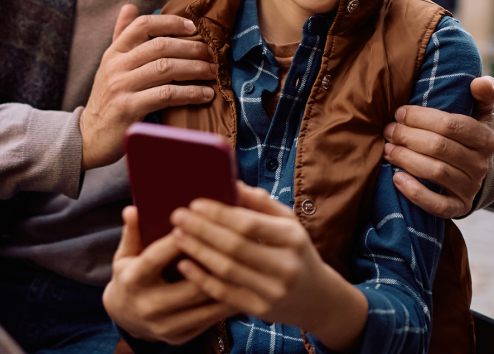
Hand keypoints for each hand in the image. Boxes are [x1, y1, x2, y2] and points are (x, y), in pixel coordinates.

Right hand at [80, 4, 215, 169]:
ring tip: (213, 72)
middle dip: (192, 48)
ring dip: (196, 68)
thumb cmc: (108, 98)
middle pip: (160, 46)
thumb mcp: (111, 64)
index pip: (143, 25)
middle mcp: (116, 66)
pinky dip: (190, 93)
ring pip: (166, 68)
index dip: (170, 22)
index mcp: (114, 52)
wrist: (90, 136)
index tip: (193, 27)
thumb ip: (122, 36)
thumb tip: (130, 7)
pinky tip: (205, 94)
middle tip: (212, 54)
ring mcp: (121, 86)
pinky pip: (167, 94)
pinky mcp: (129, 108)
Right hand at [103, 206, 236, 344]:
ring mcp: (164, 325)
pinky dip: (224, 305)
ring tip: (246, 267)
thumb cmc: (129, 274)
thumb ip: (132, 232)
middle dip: (213, 264)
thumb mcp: (125, 253)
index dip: (178, 240)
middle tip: (236, 245)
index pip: (157, 257)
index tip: (197, 220)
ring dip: (226, 287)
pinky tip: (241, 289)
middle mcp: (148, 305)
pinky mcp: (177, 337)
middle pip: (189, 285)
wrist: (124, 316)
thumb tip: (132, 209)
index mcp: (133, 279)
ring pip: (203, 306)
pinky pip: (207, 321)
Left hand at [170, 183, 366, 350]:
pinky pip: (224, 293)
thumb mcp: (288, 222)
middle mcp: (285, 266)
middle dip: (201, 230)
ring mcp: (272, 292)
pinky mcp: (260, 310)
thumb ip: (261, 203)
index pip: (249, 224)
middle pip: (234, 246)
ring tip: (176, 235)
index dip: (219, 214)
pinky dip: (201, 279)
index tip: (195, 203)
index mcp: (292, 238)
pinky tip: (184, 264)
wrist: (317, 298)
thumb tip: (232, 182)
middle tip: (177, 216)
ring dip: (197, 251)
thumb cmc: (296, 250)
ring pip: (226, 270)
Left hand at [382, 76, 493, 217]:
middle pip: (439, 147)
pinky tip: (396, 179)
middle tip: (387, 130)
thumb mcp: (479, 111)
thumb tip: (480, 82)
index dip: (421, 118)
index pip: (451, 125)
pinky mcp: (459, 207)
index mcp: (485, 138)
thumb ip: (483, 93)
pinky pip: (438, 206)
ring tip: (387, 149)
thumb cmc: (467, 131)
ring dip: (406, 159)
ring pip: (436, 173)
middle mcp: (481, 165)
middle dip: (408, 136)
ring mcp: (471, 188)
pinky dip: (416, 193)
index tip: (399, 112)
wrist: (473, 167)